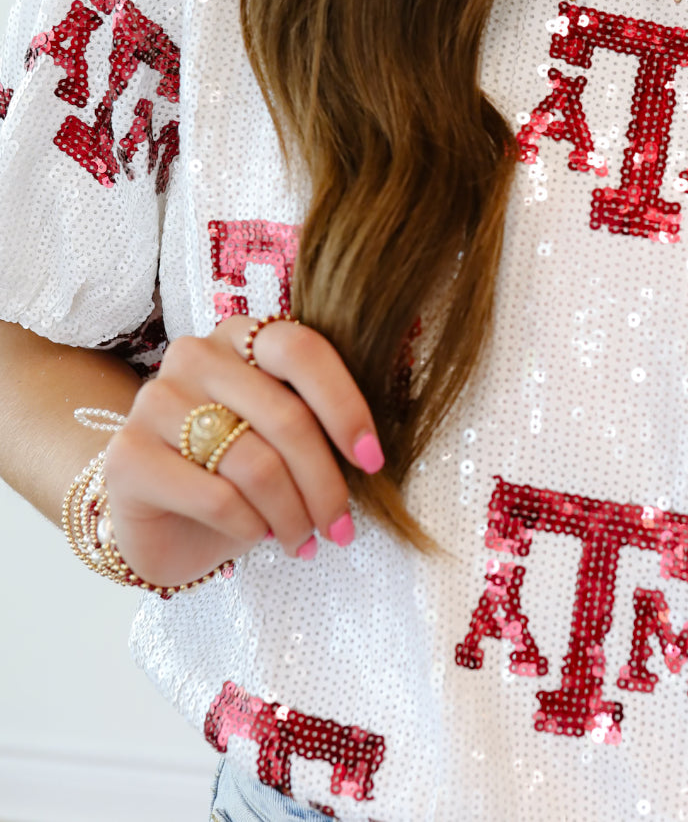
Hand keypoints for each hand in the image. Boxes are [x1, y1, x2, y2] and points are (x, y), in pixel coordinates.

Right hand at [101, 315, 384, 586]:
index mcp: (243, 335)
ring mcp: (155, 400)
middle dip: (325, 483)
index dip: (345, 406)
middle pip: (286, 416)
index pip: (303, 351)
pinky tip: (257, 538)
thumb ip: (319, 420)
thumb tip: (372, 453)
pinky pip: (217, 497)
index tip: (372, 460)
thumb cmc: (240, 470)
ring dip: (293, 514)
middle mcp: (196, 355)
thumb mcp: (286, 437)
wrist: (165, 520)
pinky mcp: (127, 456)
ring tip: (304, 540)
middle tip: (342, 527)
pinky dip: (251, 527)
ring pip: (255, 462)